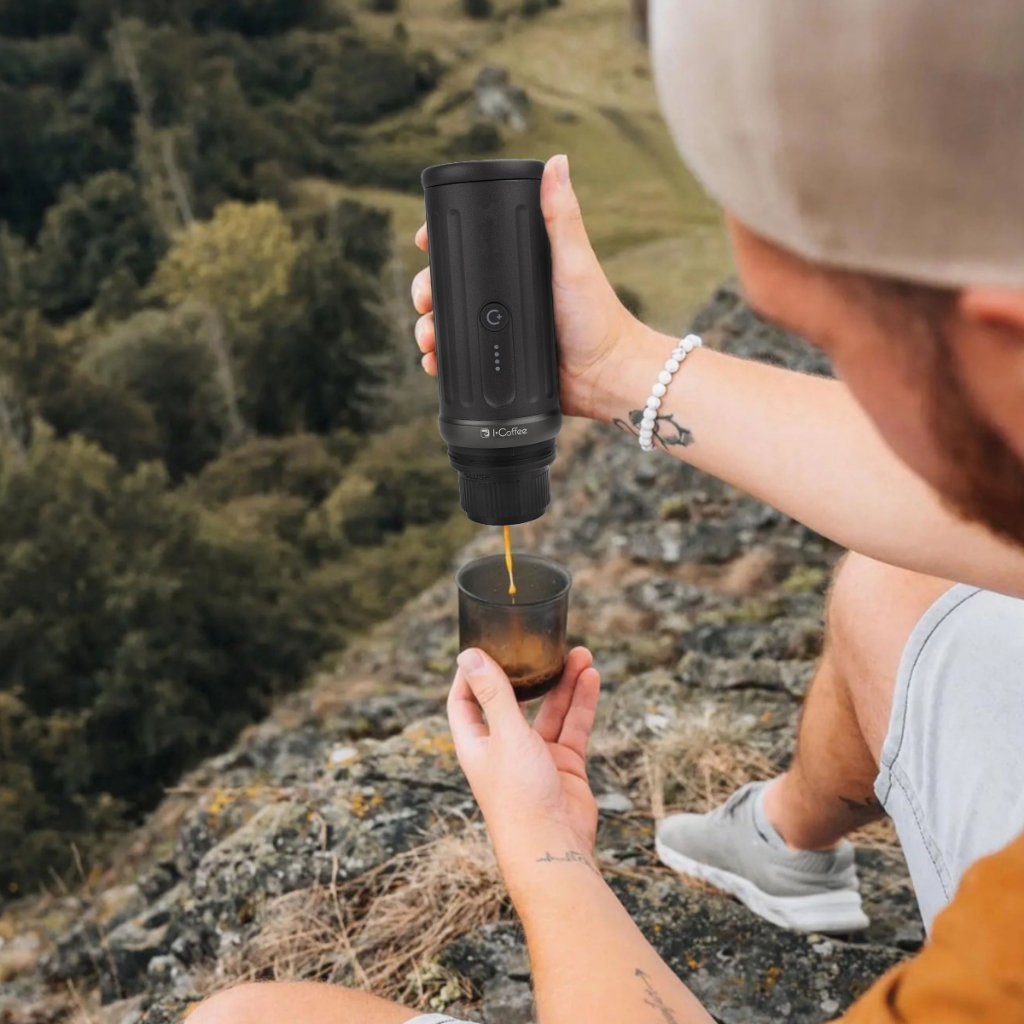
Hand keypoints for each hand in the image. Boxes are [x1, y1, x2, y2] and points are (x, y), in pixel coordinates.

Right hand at [412, 155, 639, 419]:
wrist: (604, 375)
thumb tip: (558, 162)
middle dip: (427, 292)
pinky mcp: (498, 360)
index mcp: (519, 266)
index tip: (424, 242)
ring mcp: (500, 329)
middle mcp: (505, 296)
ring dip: (428, 328)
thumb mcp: (575, 261)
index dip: (442, 244)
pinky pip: (459, 357)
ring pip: (448, 323)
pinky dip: (440, 359)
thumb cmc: (600, 316)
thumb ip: (563, 216)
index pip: (472, 247)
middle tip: (424, 300)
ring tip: (427, 338)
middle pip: (450, 286)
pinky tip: (432, 361)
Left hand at [447, 647, 601, 870]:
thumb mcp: (505, 734)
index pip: (465, 700)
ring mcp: (536, 757)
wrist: (553, 846)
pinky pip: (573, 727)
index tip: (486, 645)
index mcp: (476, 743)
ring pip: (551, 710)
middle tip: (544, 644)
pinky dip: (582, 703)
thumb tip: (469, 655)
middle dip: (531, 673)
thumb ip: (493, 693)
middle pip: (514, 700)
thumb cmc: (518, 796)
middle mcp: (503, 748)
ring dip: (564, 683)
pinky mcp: (564, 765)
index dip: (472, 674)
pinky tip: (591, 678)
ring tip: (582, 654)